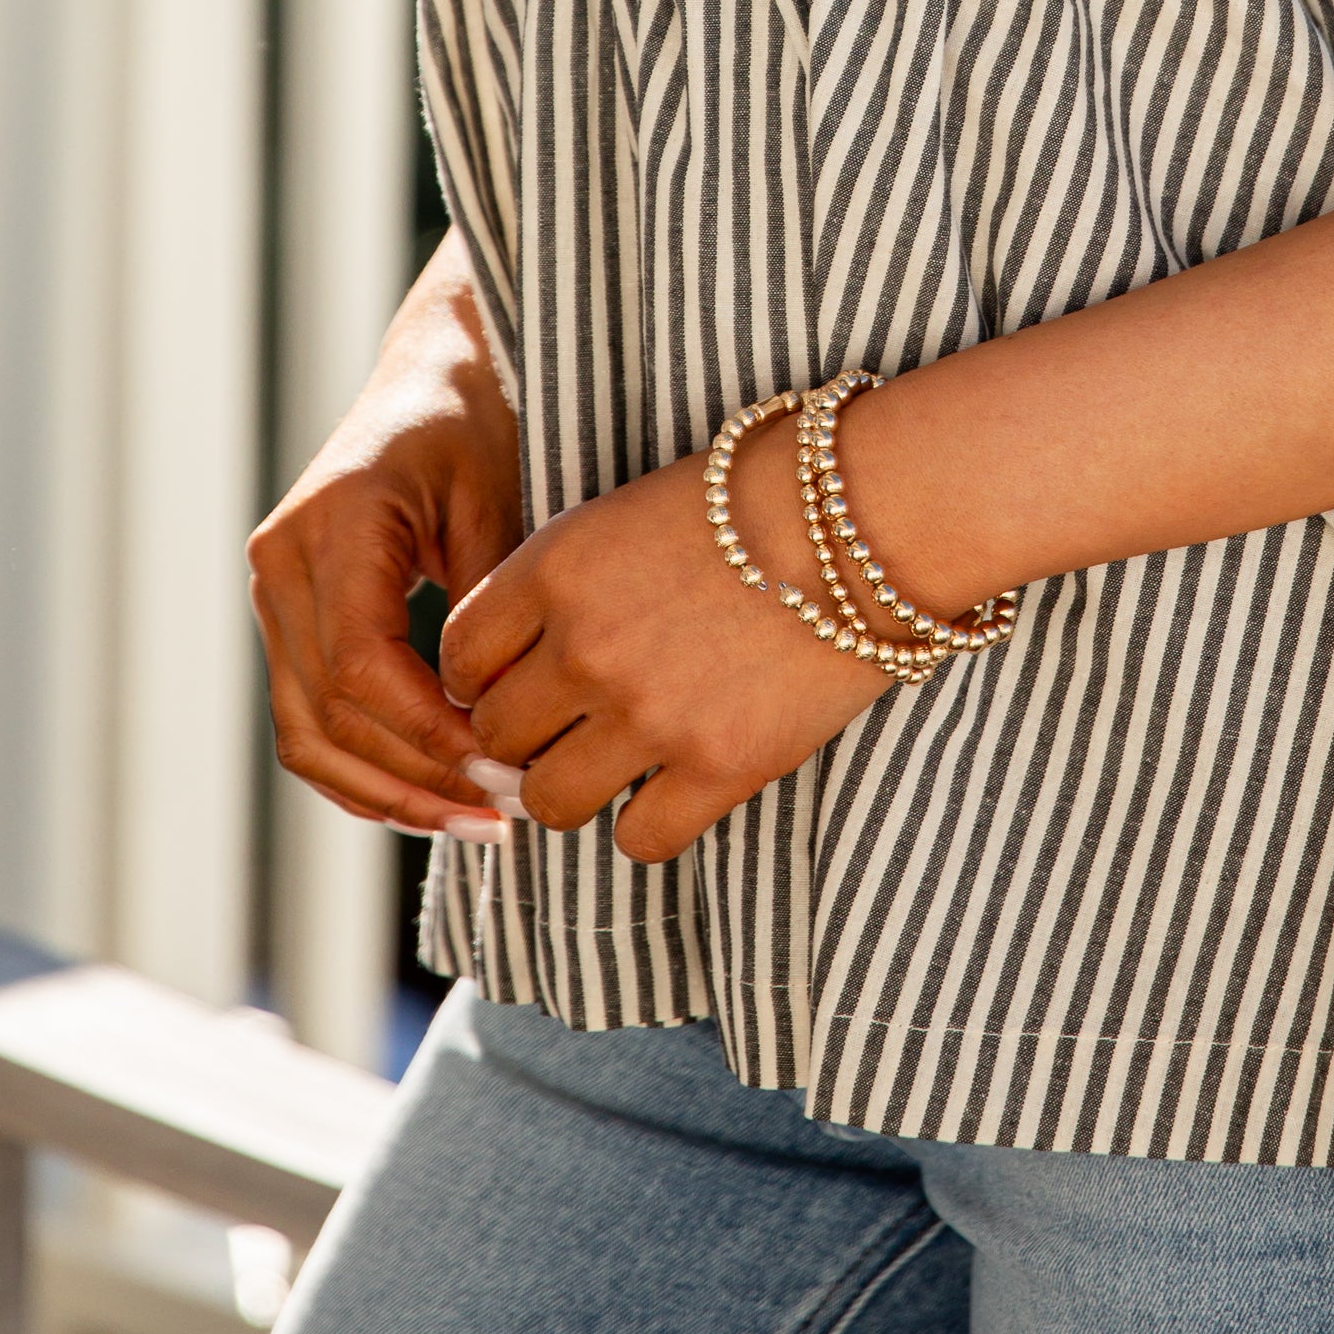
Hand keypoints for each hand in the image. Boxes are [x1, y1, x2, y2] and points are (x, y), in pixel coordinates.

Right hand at [250, 238, 528, 841]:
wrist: (435, 373)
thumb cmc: (476, 424)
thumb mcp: (496, 502)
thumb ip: (486, 611)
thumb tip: (497, 728)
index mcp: (330, 525)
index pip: (359, 665)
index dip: (427, 732)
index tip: (501, 767)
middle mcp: (281, 563)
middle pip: (326, 713)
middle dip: (414, 779)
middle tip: (501, 815)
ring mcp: (274, 591)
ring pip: (306, 733)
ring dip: (386, 792)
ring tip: (474, 822)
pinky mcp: (288, 615)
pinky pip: (310, 715)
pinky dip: (364, 767)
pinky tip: (431, 794)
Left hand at [439, 417, 890, 865]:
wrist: (874, 510)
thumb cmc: (758, 494)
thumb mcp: (630, 513)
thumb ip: (562, 584)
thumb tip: (514, 668)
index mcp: (556, 568)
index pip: (459, 655)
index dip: (478, 676)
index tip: (512, 678)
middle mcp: (586, 646)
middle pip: (495, 737)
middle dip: (522, 736)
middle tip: (565, 725)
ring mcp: (650, 715)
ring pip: (549, 800)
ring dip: (572, 786)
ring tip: (613, 760)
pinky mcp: (719, 766)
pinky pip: (638, 839)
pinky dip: (648, 821)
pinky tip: (676, 782)